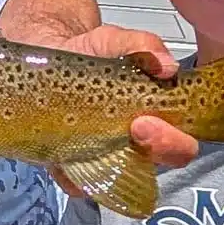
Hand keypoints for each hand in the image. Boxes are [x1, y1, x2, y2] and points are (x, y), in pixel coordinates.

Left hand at [41, 24, 199, 194]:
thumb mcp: (112, 40)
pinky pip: (75, 184)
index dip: (173, 139)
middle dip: (155, 150)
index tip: (148, 119)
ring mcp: (102, 157)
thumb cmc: (85, 53)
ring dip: (112, 170)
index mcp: (153, 119)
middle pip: (156, 166)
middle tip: (135, 127)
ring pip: (117, 181)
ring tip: (95, 142)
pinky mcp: (69, 165)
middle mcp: (132, 144)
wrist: (43, 53)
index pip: (180, 144)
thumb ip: (141, 46)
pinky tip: (62, 158)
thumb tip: (167, 66)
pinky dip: (72, 177)